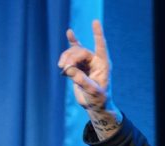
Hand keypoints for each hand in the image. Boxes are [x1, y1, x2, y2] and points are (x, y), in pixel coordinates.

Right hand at [58, 20, 122, 139]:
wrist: (94, 106)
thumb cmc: (98, 100)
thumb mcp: (93, 92)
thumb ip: (82, 81)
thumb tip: (70, 70)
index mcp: (103, 65)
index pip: (100, 47)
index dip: (97, 35)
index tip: (95, 22)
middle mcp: (95, 61)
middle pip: (81, 52)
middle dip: (70, 57)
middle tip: (63, 68)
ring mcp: (87, 63)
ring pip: (74, 53)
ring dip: (66, 58)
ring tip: (61, 68)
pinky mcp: (79, 66)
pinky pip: (72, 54)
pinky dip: (69, 47)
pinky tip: (70, 33)